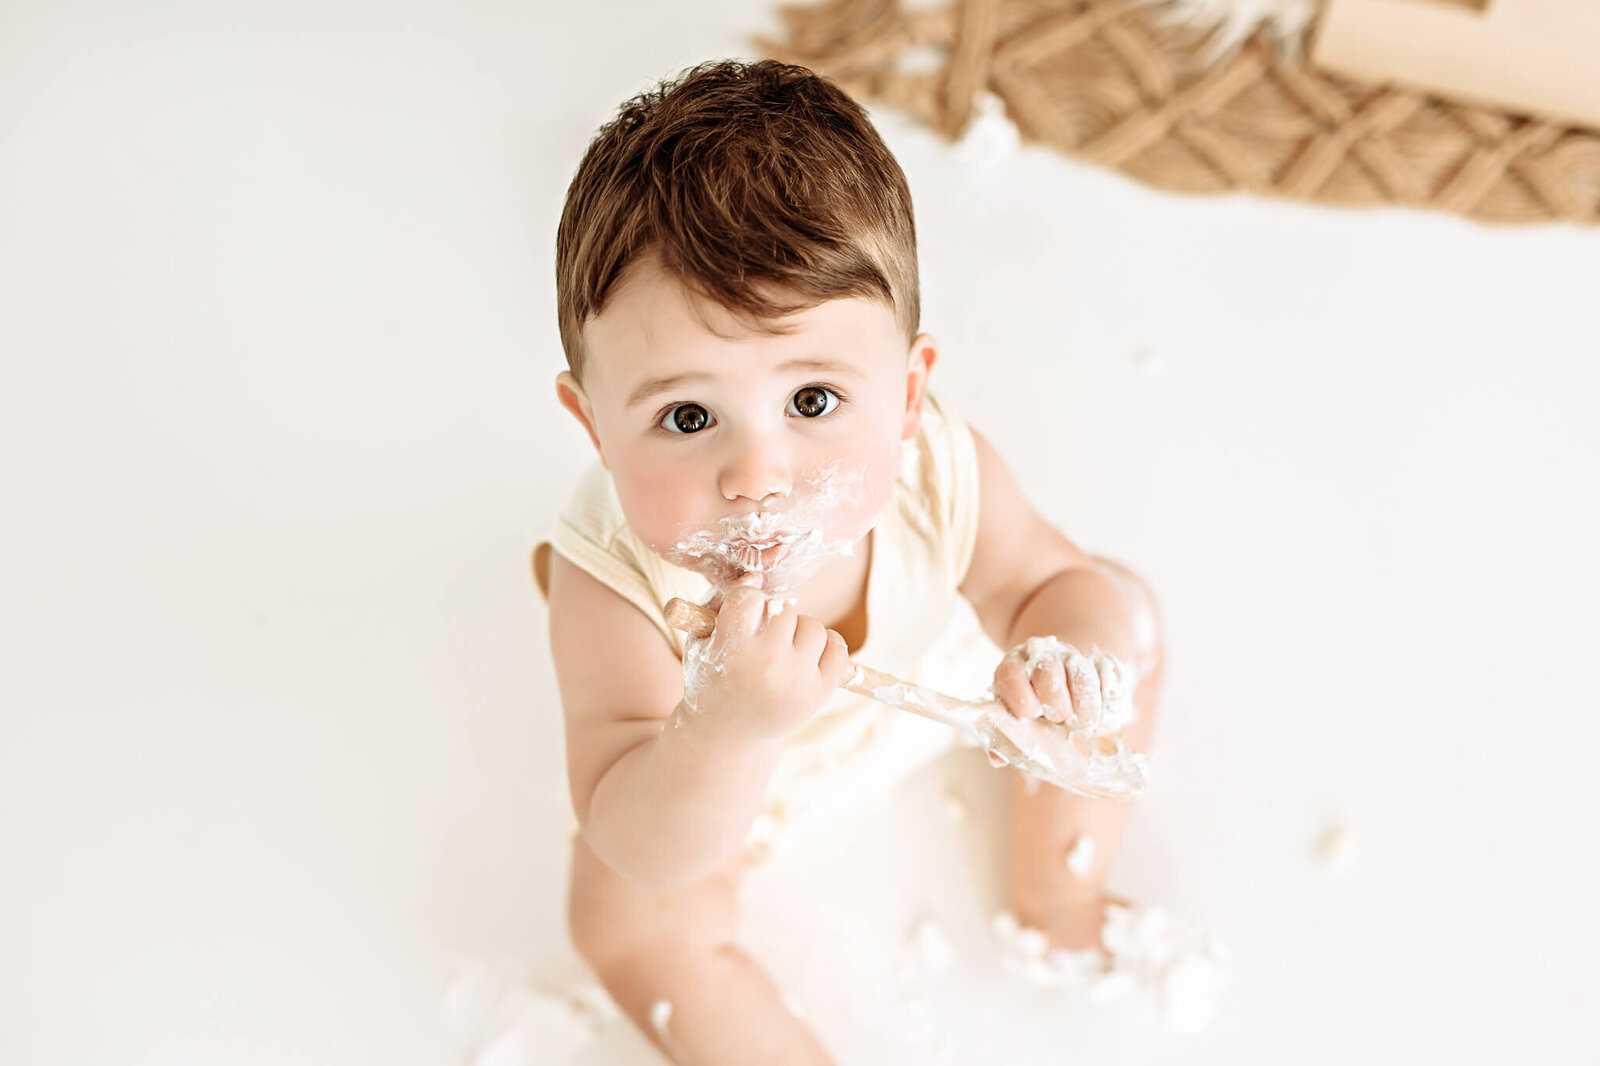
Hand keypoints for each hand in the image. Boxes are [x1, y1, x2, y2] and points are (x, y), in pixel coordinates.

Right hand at [681, 575, 851, 742]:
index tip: (742, 613)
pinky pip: (839, 648)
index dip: (745, 601)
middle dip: (772, 619)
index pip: (749, 598)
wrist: (728, 736)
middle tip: (760, 640)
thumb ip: (720, 603)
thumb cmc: (712, 679)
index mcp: (733, 652)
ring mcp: (798, 681)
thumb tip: (755, 576)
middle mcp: (769, 665)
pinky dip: (826, 646)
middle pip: (784, 610)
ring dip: (798, 632)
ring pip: (813, 626)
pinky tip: (806, 656)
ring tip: (781, 651)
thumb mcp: (700, 643)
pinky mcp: (820, 693)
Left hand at [991, 636, 1135, 735]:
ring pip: (1082, 673)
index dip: (1017, 692)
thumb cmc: (1035, 714)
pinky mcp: (1102, 663)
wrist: (1067, 692)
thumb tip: (996, 758)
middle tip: (1059, 718)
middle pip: (1048, 670)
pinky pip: (1110, 675)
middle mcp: (1042, 657)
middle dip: (1054, 700)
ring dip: (1086, 703)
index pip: (1010, 673)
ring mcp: (1073, 658)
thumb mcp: (1015, 722)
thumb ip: (1003, 739)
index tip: (1027, 713)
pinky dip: (1108, 699)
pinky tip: (1104, 713)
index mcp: (1014, 669)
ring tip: (1084, 724)